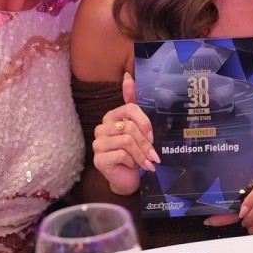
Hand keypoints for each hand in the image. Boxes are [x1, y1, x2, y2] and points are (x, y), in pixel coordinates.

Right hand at [92, 72, 159, 195]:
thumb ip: (132, 101)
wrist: (126, 178)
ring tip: (146, 162)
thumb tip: (128, 75)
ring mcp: (98, 143)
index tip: (152, 137)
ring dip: (141, 154)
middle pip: (130, 127)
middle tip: (154, 155)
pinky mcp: (98, 159)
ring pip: (127, 141)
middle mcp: (101, 127)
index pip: (130, 108)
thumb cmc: (134, 151)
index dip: (145, 122)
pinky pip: (122, 154)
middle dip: (145, 143)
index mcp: (111, 116)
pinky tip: (134, 167)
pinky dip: (133, 162)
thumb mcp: (137, 127)